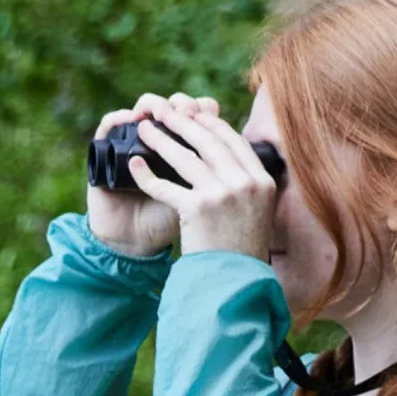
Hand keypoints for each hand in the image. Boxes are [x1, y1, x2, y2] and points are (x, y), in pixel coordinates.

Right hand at [84, 93, 220, 258]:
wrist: (131, 245)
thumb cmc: (168, 225)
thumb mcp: (199, 201)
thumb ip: (220, 178)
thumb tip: (257, 156)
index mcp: (185, 145)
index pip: (195, 114)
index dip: (201, 110)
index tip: (208, 112)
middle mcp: (160, 137)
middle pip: (171, 106)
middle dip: (179, 107)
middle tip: (184, 108)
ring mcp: (132, 141)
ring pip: (143, 108)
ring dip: (152, 105)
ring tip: (158, 111)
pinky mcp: (106, 150)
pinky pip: (110, 127)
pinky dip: (117, 120)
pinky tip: (128, 119)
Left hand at [132, 105, 276, 262]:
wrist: (236, 284)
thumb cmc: (243, 255)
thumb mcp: (259, 215)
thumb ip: (248, 188)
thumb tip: (232, 165)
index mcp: (262, 181)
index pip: (234, 142)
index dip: (212, 125)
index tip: (196, 116)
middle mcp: (244, 183)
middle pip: (208, 142)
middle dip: (182, 122)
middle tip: (163, 111)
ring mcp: (221, 194)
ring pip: (185, 158)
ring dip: (161, 139)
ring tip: (144, 128)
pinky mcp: (197, 209)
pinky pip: (166, 186)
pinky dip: (147, 175)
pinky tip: (134, 164)